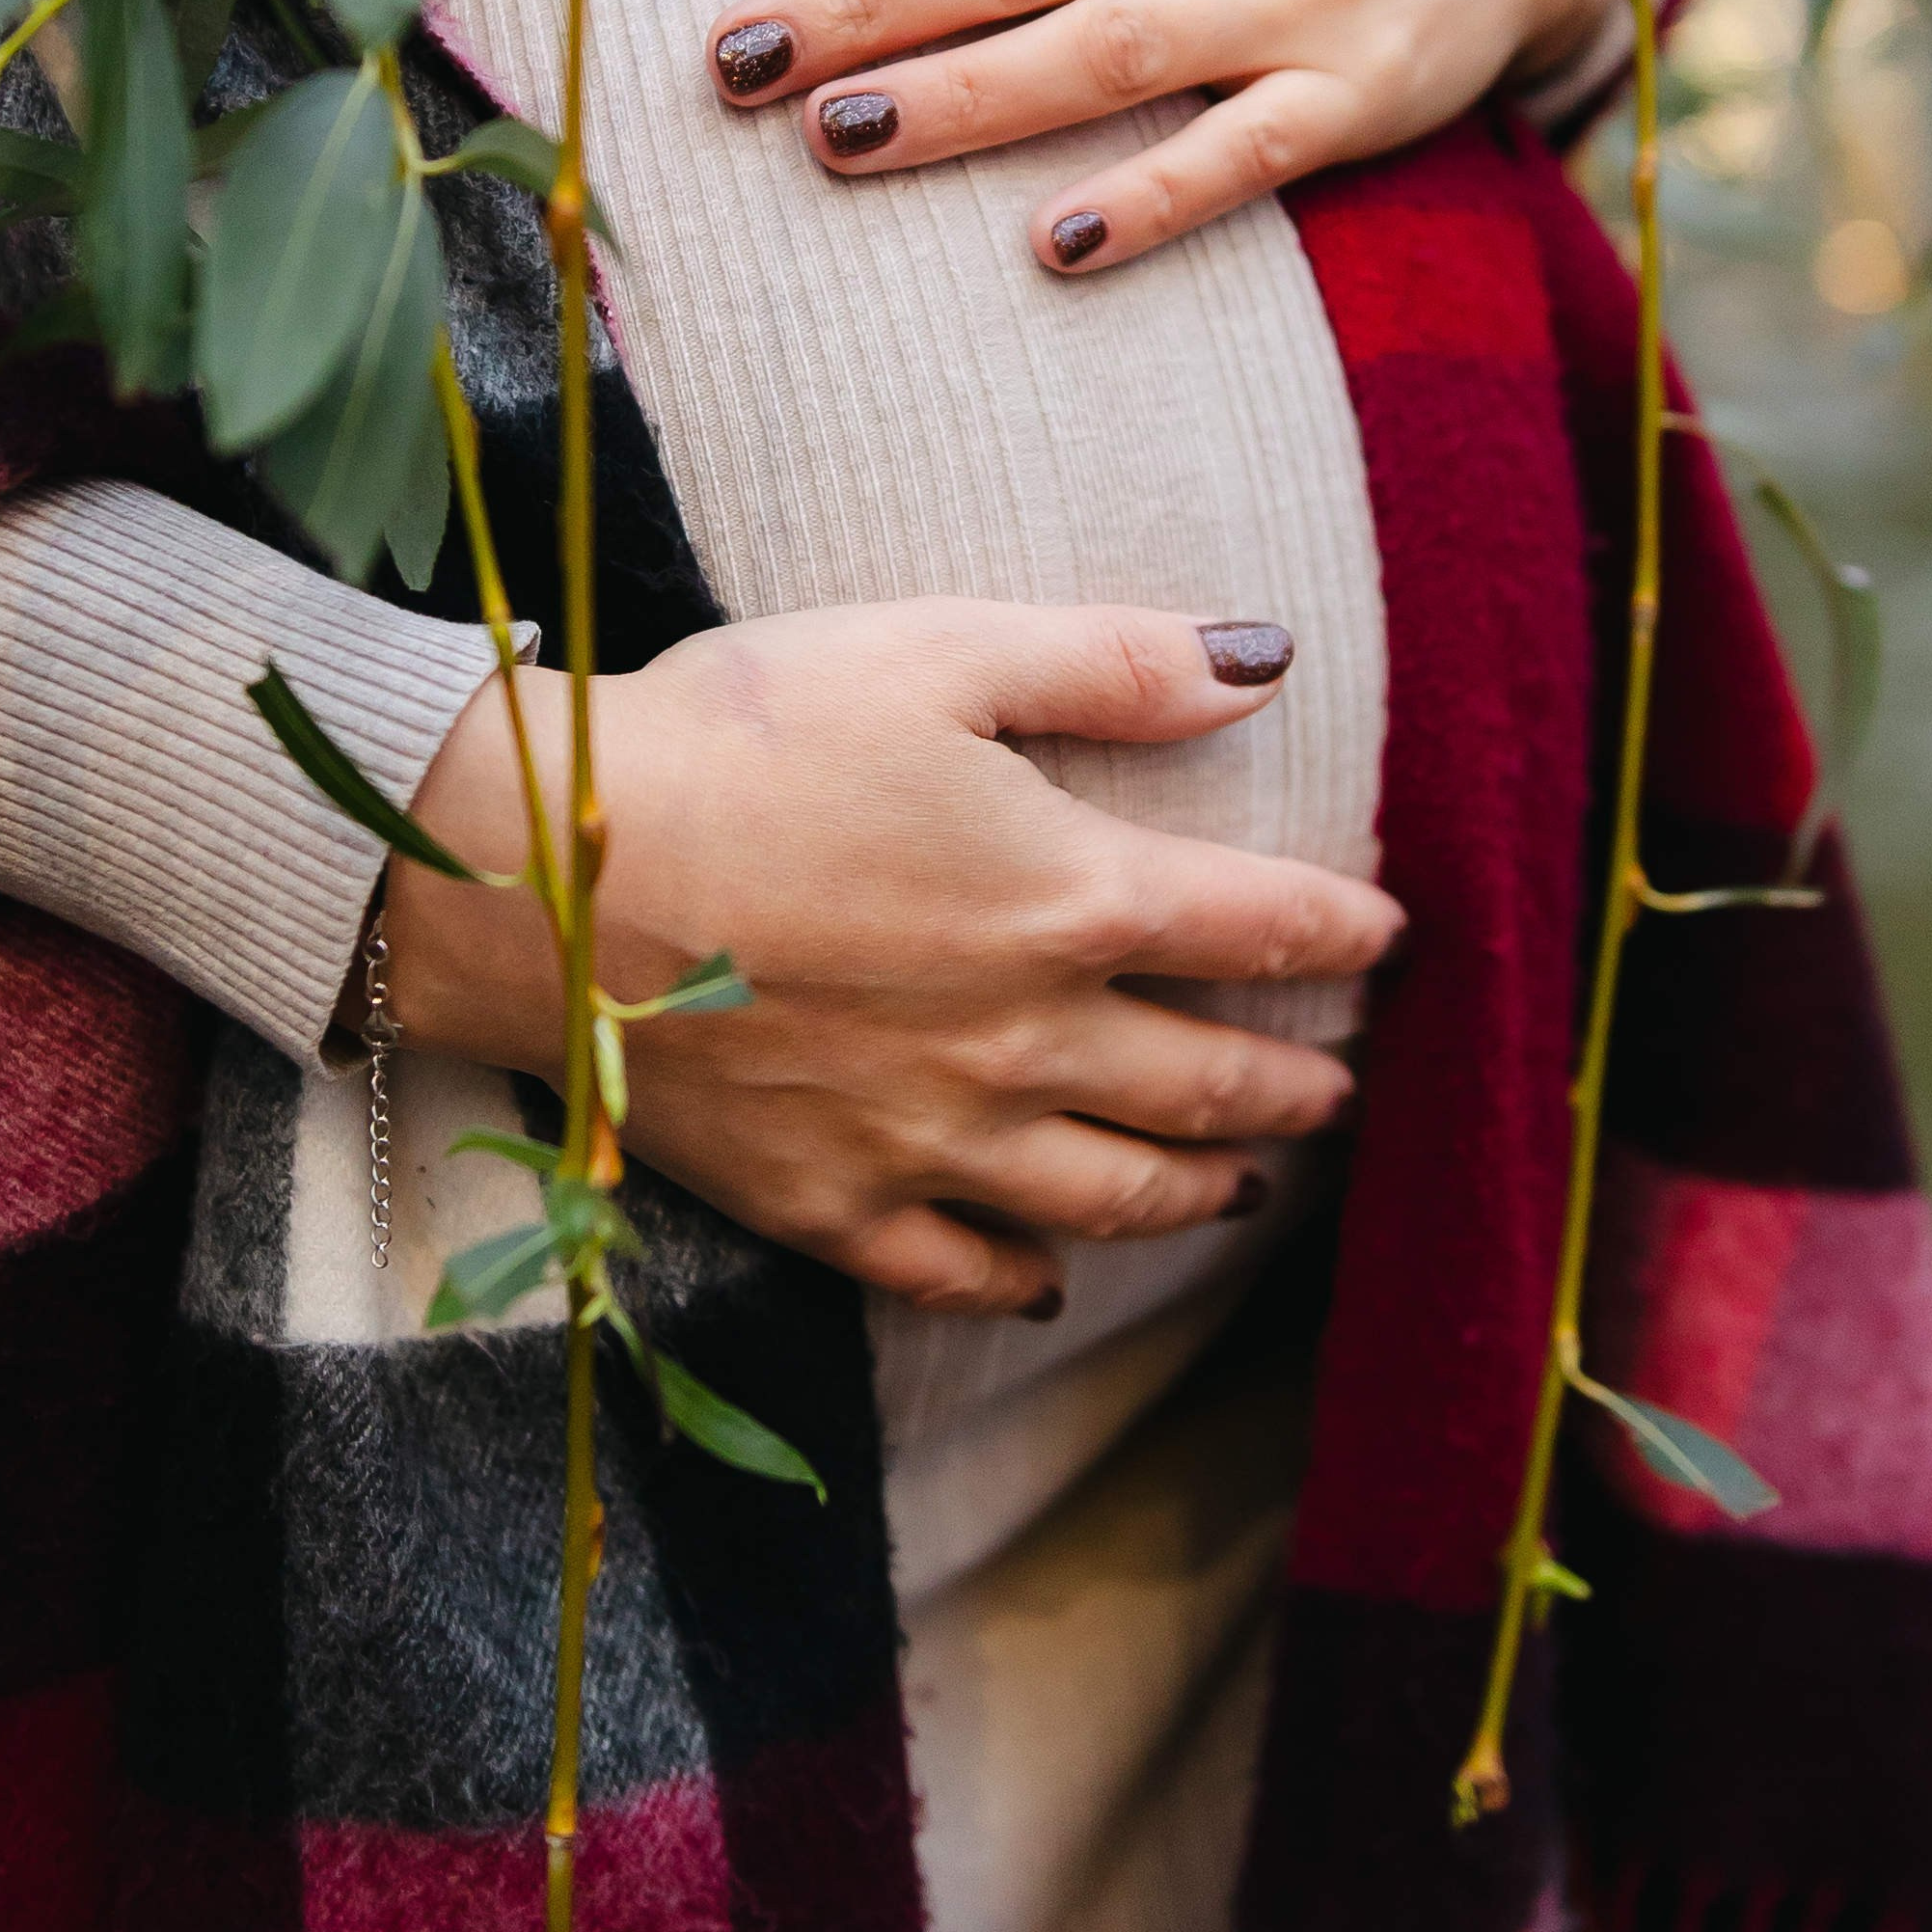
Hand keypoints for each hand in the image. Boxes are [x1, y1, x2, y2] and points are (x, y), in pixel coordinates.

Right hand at [382, 599, 1401, 1315]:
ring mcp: (930, 1141)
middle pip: (1209, 1086)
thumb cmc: (739, 738)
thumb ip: (1111, 662)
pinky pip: (961, 1274)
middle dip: (1292, 1089)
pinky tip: (1052, 1279)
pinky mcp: (829, 1205)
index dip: (1340, 933)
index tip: (1386, 938)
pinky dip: (1025, 1280)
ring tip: (1242, 1188)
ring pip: (1115, 1196)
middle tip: (1334, 1089)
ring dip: (1200, 1192)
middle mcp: (1026, 1042)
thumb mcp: (935, 650)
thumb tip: (1268, 658)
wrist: (546, 876)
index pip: (1260, 928)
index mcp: (1068, 899)